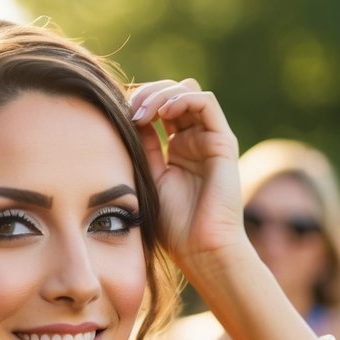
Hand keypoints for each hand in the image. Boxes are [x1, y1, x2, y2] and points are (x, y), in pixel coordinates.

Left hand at [129, 79, 243, 272]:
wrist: (201, 248)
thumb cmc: (174, 225)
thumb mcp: (148, 177)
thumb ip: (143, 147)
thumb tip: (128, 117)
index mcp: (178, 147)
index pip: (159, 108)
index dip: (138, 103)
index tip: (116, 115)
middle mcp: (195, 139)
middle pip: (172, 93)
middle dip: (147, 94)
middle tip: (128, 109)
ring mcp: (210, 139)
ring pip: (188, 91)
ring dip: (161, 94)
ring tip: (142, 112)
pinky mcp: (223, 142)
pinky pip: (205, 103)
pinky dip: (182, 99)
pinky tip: (163, 112)